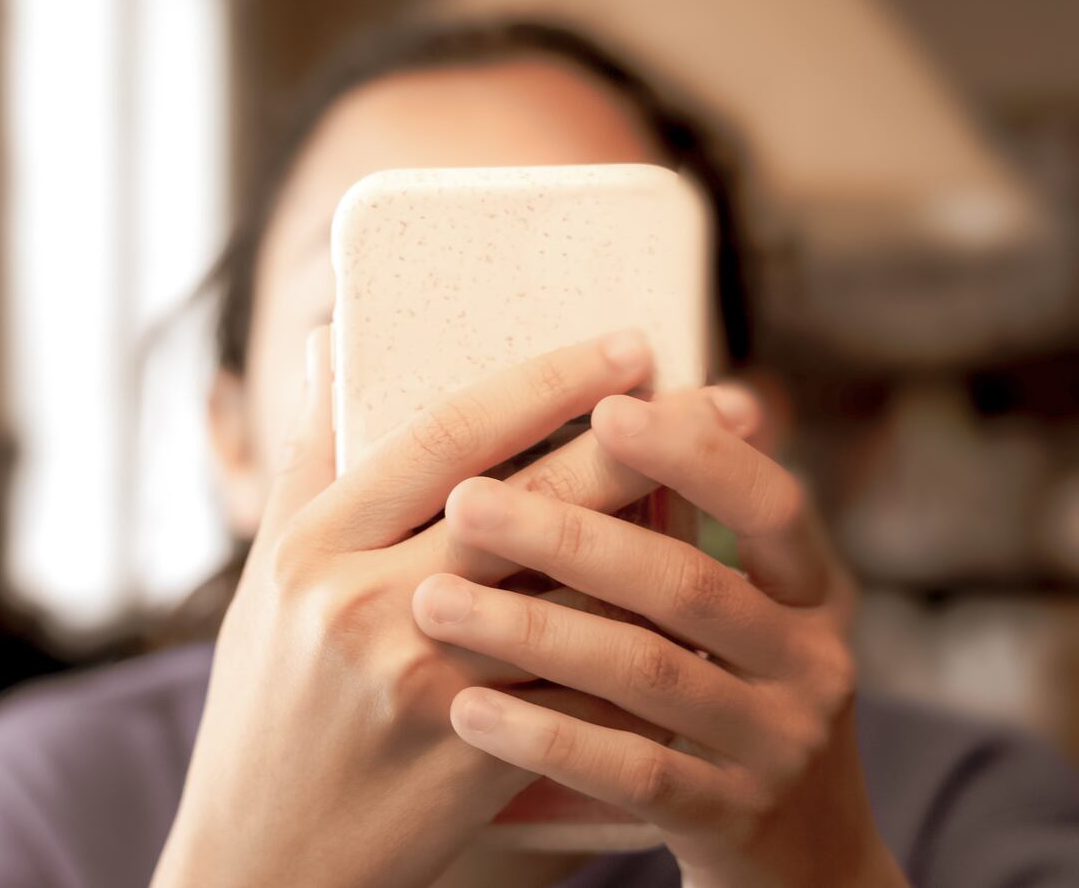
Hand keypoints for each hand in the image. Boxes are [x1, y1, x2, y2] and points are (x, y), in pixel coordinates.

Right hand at [154, 330, 678, 887]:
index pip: (443, 438)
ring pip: (574, 601)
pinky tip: (703, 616)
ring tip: (736, 503)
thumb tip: (333, 343)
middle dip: (639, 445)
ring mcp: (424, 688)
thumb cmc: (266, 705)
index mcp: (312, 549)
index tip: (625, 346)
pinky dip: (642, 650)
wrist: (262, 856)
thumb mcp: (266, 578)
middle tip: (724, 400)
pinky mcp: (473, 761)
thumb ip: (309, 460)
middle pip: (529, 503)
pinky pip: (580, 691)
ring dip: (667, 545)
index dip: (545, 385)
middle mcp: (365, 608)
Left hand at [411, 389, 908, 887]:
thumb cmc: (727, 709)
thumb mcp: (734, 622)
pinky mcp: (735, 819)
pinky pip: (633, 772)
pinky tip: (467, 712)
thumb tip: (593, 406)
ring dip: (535, 632)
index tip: (604, 406)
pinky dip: (546, 738)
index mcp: (810, 591)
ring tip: (433, 602)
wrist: (801, 867)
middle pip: (689, 584)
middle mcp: (813, 660)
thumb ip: (679, 536)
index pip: (769, 502)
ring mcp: (780, 745)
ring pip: (651, 674)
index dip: (695, 454)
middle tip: (467, 500)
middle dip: (571, 535)